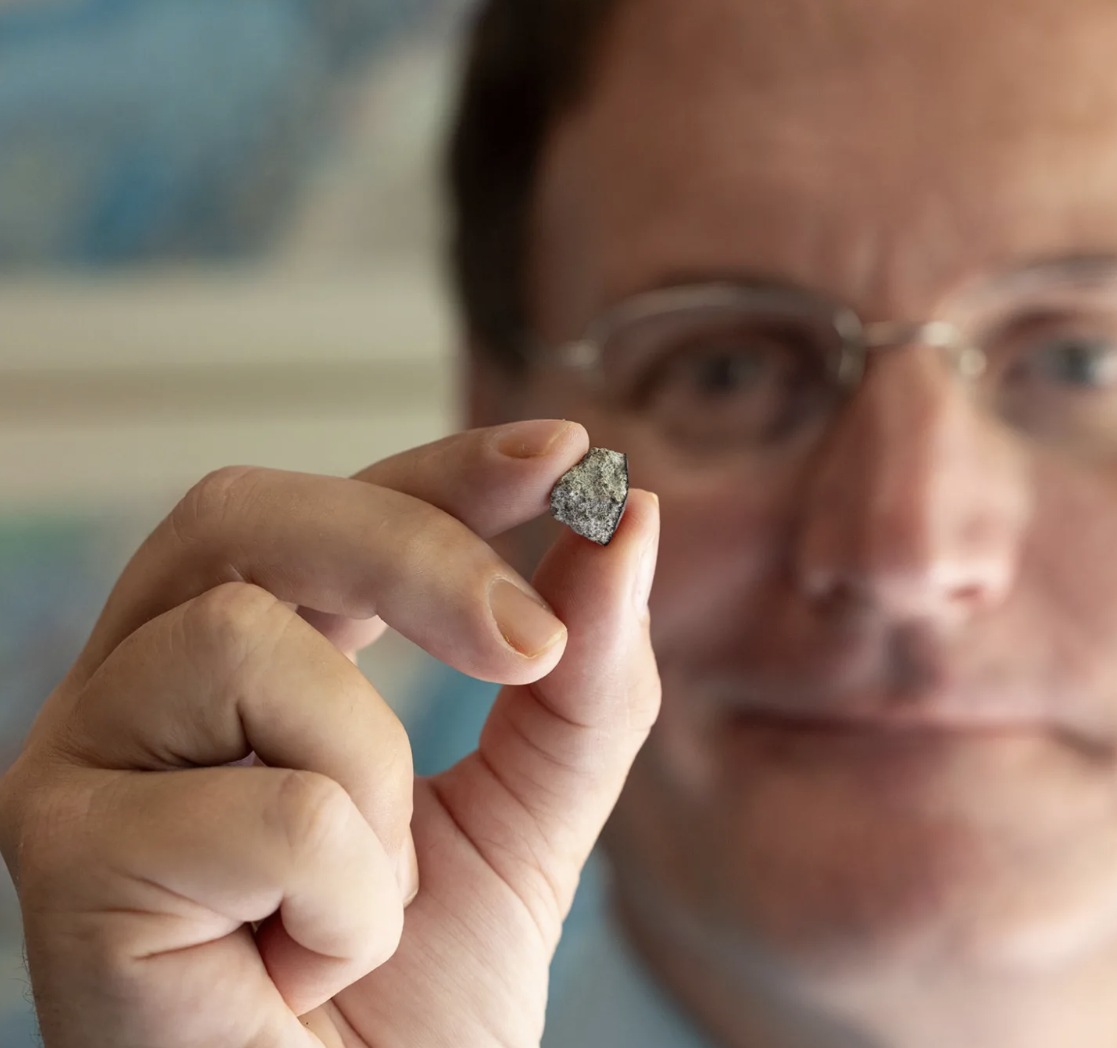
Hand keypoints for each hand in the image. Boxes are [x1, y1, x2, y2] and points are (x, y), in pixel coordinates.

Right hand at [0, 420, 659, 1046]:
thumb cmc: (410, 1004)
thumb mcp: (532, 816)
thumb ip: (581, 678)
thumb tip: (627, 516)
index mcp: (238, 665)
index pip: (324, 512)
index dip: (442, 468)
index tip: (568, 452)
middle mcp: (135, 691)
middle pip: (249, 518)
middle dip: (415, 552)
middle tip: (529, 647)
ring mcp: (82, 766)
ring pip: (247, 641)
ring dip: (372, 779)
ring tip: (364, 900)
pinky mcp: (65, 863)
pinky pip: (268, 807)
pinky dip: (345, 898)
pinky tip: (299, 966)